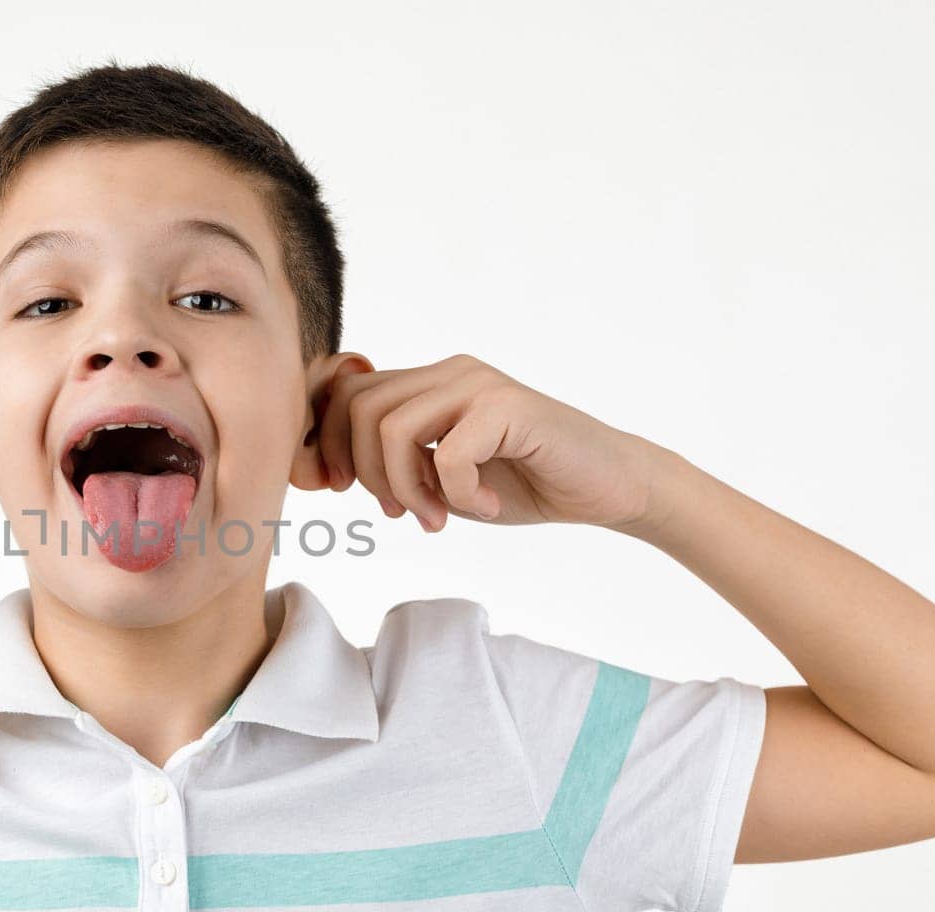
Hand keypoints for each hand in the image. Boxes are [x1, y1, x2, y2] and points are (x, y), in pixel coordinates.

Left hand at [316, 353, 665, 533]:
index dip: (332, 447)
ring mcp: (478, 383)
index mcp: (427, 383)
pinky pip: (448, 454)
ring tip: (439, 516)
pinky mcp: (508, 406)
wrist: (604, 488)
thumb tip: (330, 470)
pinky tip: (485, 506)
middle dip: (368, 474)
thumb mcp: (439, 477)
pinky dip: (458, 494)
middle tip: (404, 513)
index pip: (345, 395)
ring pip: (392, 429)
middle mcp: (449, 372)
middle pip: (358, 409)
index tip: (349, 492)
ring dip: (406, 488)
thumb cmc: (522, 484)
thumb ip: (393, 463)